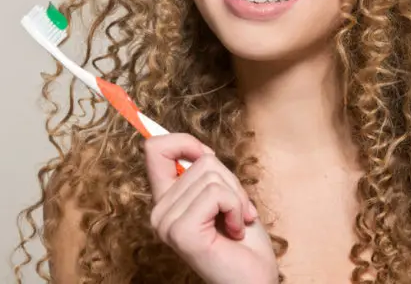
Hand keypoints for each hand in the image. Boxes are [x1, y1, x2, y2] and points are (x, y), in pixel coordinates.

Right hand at [144, 133, 278, 283]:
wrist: (256, 279)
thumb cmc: (245, 242)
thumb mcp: (225, 195)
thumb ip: (206, 173)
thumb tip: (199, 149)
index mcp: (166, 200)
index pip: (155, 149)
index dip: (184, 141)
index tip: (207, 157)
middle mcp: (160, 211)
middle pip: (200, 160)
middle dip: (230, 181)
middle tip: (236, 211)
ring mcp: (167, 223)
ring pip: (210, 176)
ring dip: (236, 197)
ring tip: (236, 222)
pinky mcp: (182, 232)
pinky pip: (216, 194)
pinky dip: (236, 208)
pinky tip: (234, 230)